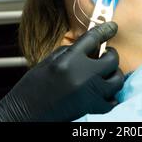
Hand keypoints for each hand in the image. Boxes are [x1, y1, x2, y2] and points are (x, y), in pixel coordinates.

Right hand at [0, 22, 122, 121]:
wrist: (24, 115)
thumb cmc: (32, 88)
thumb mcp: (48, 62)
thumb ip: (70, 52)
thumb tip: (89, 47)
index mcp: (68, 61)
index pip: (94, 38)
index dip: (105, 30)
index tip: (112, 27)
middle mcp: (82, 75)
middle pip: (112, 59)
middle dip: (111, 54)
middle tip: (106, 54)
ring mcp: (89, 93)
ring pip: (117, 79)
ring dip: (113, 74)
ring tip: (106, 73)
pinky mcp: (91, 108)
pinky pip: (112, 100)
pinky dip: (110, 94)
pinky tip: (103, 90)